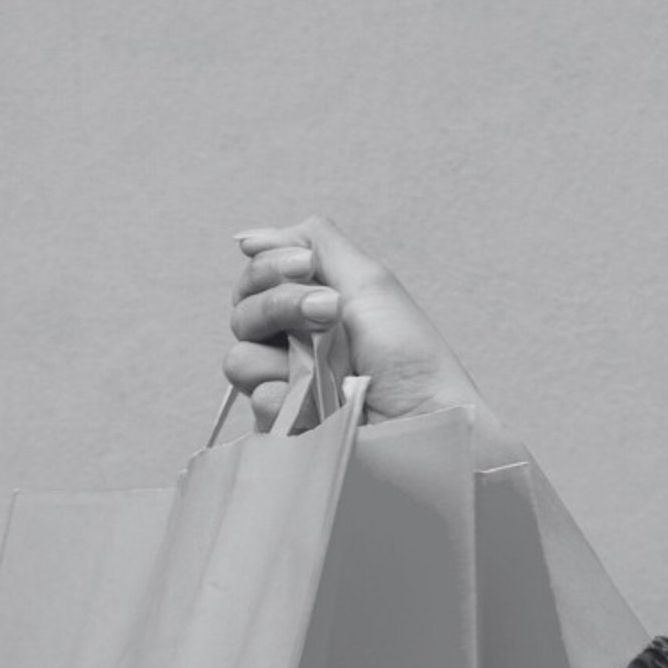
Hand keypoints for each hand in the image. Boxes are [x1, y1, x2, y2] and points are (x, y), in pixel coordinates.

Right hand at [225, 216, 488, 432]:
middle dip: (280, 306)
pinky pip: (259, 405)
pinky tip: (321, 405)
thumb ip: (312, 243)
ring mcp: (289, 389)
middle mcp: (293, 346)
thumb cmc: (409, 356)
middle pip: (242, 314)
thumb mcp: (368, 279)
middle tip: (329, 314)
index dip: (271, 268)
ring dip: (283, 357)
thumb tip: (250, 238)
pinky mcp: (290, 429)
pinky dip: (288, 400)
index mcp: (308, 307)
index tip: (307, 268)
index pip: (256, 279)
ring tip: (330, 371)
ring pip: (240, 361)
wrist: (427, 419)